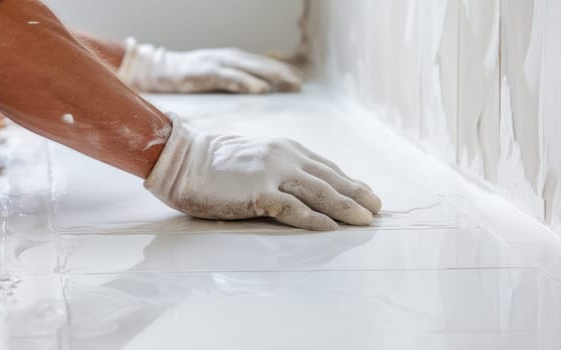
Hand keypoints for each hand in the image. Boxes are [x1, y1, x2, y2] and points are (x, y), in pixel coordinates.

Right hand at [117, 38, 301, 93]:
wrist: (158, 70)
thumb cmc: (189, 77)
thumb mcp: (217, 79)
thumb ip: (236, 84)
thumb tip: (260, 95)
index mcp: (233, 60)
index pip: (264, 65)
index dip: (283, 72)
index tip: (300, 82)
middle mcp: (228, 57)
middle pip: (262, 64)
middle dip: (283, 73)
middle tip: (300, 84)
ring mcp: (217, 62)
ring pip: (251, 68)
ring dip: (272, 76)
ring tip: (289, 84)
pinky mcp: (205, 71)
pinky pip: (230, 77)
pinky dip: (247, 82)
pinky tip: (260, 90)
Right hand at [144, 114, 381, 230]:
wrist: (182, 159)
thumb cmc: (214, 162)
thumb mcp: (256, 157)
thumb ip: (280, 168)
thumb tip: (300, 188)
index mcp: (286, 149)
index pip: (326, 168)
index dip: (349, 182)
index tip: (366, 194)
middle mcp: (285, 158)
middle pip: (331, 179)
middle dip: (358, 194)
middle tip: (378, 209)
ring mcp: (272, 174)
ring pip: (319, 193)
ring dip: (347, 207)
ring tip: (366, 220)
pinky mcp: (258, 192)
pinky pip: (293, 209)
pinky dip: (314, 219)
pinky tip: (330, 228)